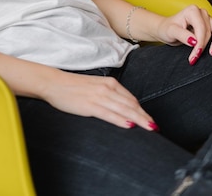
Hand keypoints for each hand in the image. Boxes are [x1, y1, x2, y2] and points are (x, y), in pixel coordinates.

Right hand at [43, 70, 158, 130]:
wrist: (54, 83)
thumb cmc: (73, 87)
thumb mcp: (95, 87)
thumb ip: (108, 95)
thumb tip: (121, 108)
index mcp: (109, 83)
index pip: (131, 99)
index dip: (142, 111)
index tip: (151, 120)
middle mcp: (107, 88)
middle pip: (131, 105)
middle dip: (145, 117)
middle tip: (156, 128)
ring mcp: (99, 96)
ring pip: (124, 110)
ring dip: (139, 119)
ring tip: (150, 128)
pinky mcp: (90, 105)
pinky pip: (109, 114)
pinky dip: (121, 120)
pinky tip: (130, 126)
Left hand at [156, 5, 211, 63]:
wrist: (166, 29)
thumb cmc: (167, 29)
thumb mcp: (171, 32)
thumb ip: (182, 35)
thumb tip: (194, 41)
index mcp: (192, 11)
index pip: (201, 29)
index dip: (200, 43)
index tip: (194, 55)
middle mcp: (201, 12)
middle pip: (210, 31)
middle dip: (205, 46)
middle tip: (196, 57)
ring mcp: (207, 18)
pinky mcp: (211, 24)